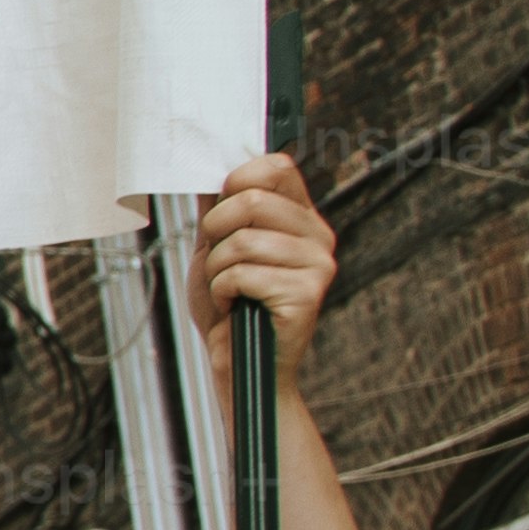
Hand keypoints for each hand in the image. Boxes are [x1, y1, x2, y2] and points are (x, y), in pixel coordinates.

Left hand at [192, 148, 336, 349]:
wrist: (237, 362)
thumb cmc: (228, 305)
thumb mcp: (215, 246)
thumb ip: (218, 206)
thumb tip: (209, 167)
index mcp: (301, 218)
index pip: (277, 168)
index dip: (237, 180)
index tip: (220, 208)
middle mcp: (318, 237)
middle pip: (252, 200)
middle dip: (215, 230)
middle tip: (218, 259)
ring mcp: (317, 266)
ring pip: (242, 241)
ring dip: (216, 268)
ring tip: (227, 287)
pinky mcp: (307, 295)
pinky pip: (243, 274)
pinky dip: (223, 290)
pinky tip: (235, 304)